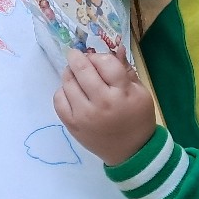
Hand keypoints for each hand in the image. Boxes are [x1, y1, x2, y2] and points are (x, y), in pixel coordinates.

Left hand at [54, 45, 155, 166]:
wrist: (132, 151)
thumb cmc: (137, 118)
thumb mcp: (140, 92)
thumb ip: (125, 69)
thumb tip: (116, 47)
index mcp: (122, 93)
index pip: (105, 62)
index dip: (99, 56)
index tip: (96, 58)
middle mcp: (101, 103)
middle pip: (82, 69)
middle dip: (77, 57)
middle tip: (76, 55)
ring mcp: (84, 114)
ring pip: (67, 82)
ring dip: (70, 73)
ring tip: (76, 74)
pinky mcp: (72, 124)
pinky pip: (58, 99)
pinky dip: (62, 91)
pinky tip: (72, 92)